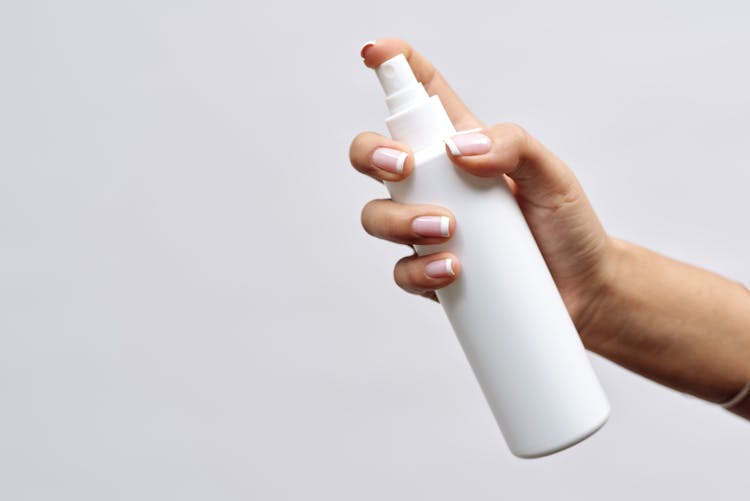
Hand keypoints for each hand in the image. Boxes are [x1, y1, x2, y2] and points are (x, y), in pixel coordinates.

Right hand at [350, 38, 613, 345]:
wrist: (582, 290)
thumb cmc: (567, 225)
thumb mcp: (551, 173)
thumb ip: (512, 145)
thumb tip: (458, 148)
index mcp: (461, 149)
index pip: (421, 99)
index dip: (395, 69)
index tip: (375, 53)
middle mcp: (437, 185)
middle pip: (373, 157)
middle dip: (371, 153)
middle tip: (402, 167)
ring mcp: (427, 228)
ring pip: (377, 215)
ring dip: (400, 220)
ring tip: (447, 229)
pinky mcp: (431, 270)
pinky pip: (401, 269)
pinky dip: (420, 269)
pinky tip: (452, 269)